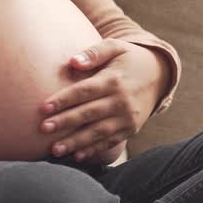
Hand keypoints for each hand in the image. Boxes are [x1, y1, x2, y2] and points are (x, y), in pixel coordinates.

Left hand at [38, 38, 165, 162]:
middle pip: (88, 113)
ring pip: (98, 132)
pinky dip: (94, 149)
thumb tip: (73, 61)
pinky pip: (110, 141)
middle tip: (43, 129)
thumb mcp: (116, 47)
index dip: (63, 99)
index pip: (84, 91)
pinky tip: (77, 156)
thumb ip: (94, 52)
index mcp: (114, 80)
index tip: (43, 107)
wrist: (159, 75)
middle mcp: (121, 101)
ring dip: (76, 142)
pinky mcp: (131, 129)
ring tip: (55, 149)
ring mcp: (127, 117)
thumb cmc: (129, 58)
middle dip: (65, 122)